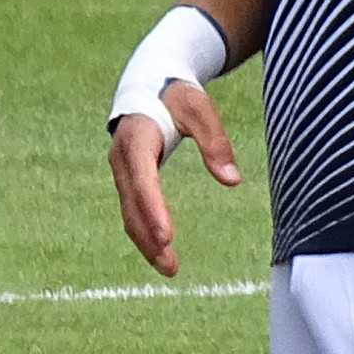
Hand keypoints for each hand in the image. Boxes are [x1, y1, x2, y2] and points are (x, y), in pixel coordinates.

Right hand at [108, 85, 238, 277]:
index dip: (153, 209)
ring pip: (129, 214)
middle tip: (171, 266)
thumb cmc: (177, 96)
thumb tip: (232, 181)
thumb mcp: (199, 109)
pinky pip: (132, 211)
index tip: (167, 236)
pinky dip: (144, 233)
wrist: (150, 84)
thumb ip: (215, 142)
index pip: (143, 180)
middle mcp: (123, 159)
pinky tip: (160, 252)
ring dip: (146, 243)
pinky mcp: (128, 180)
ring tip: (169, 269)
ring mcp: (122, 171)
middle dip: (149, 238)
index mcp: (137, 138)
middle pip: (132, 206)